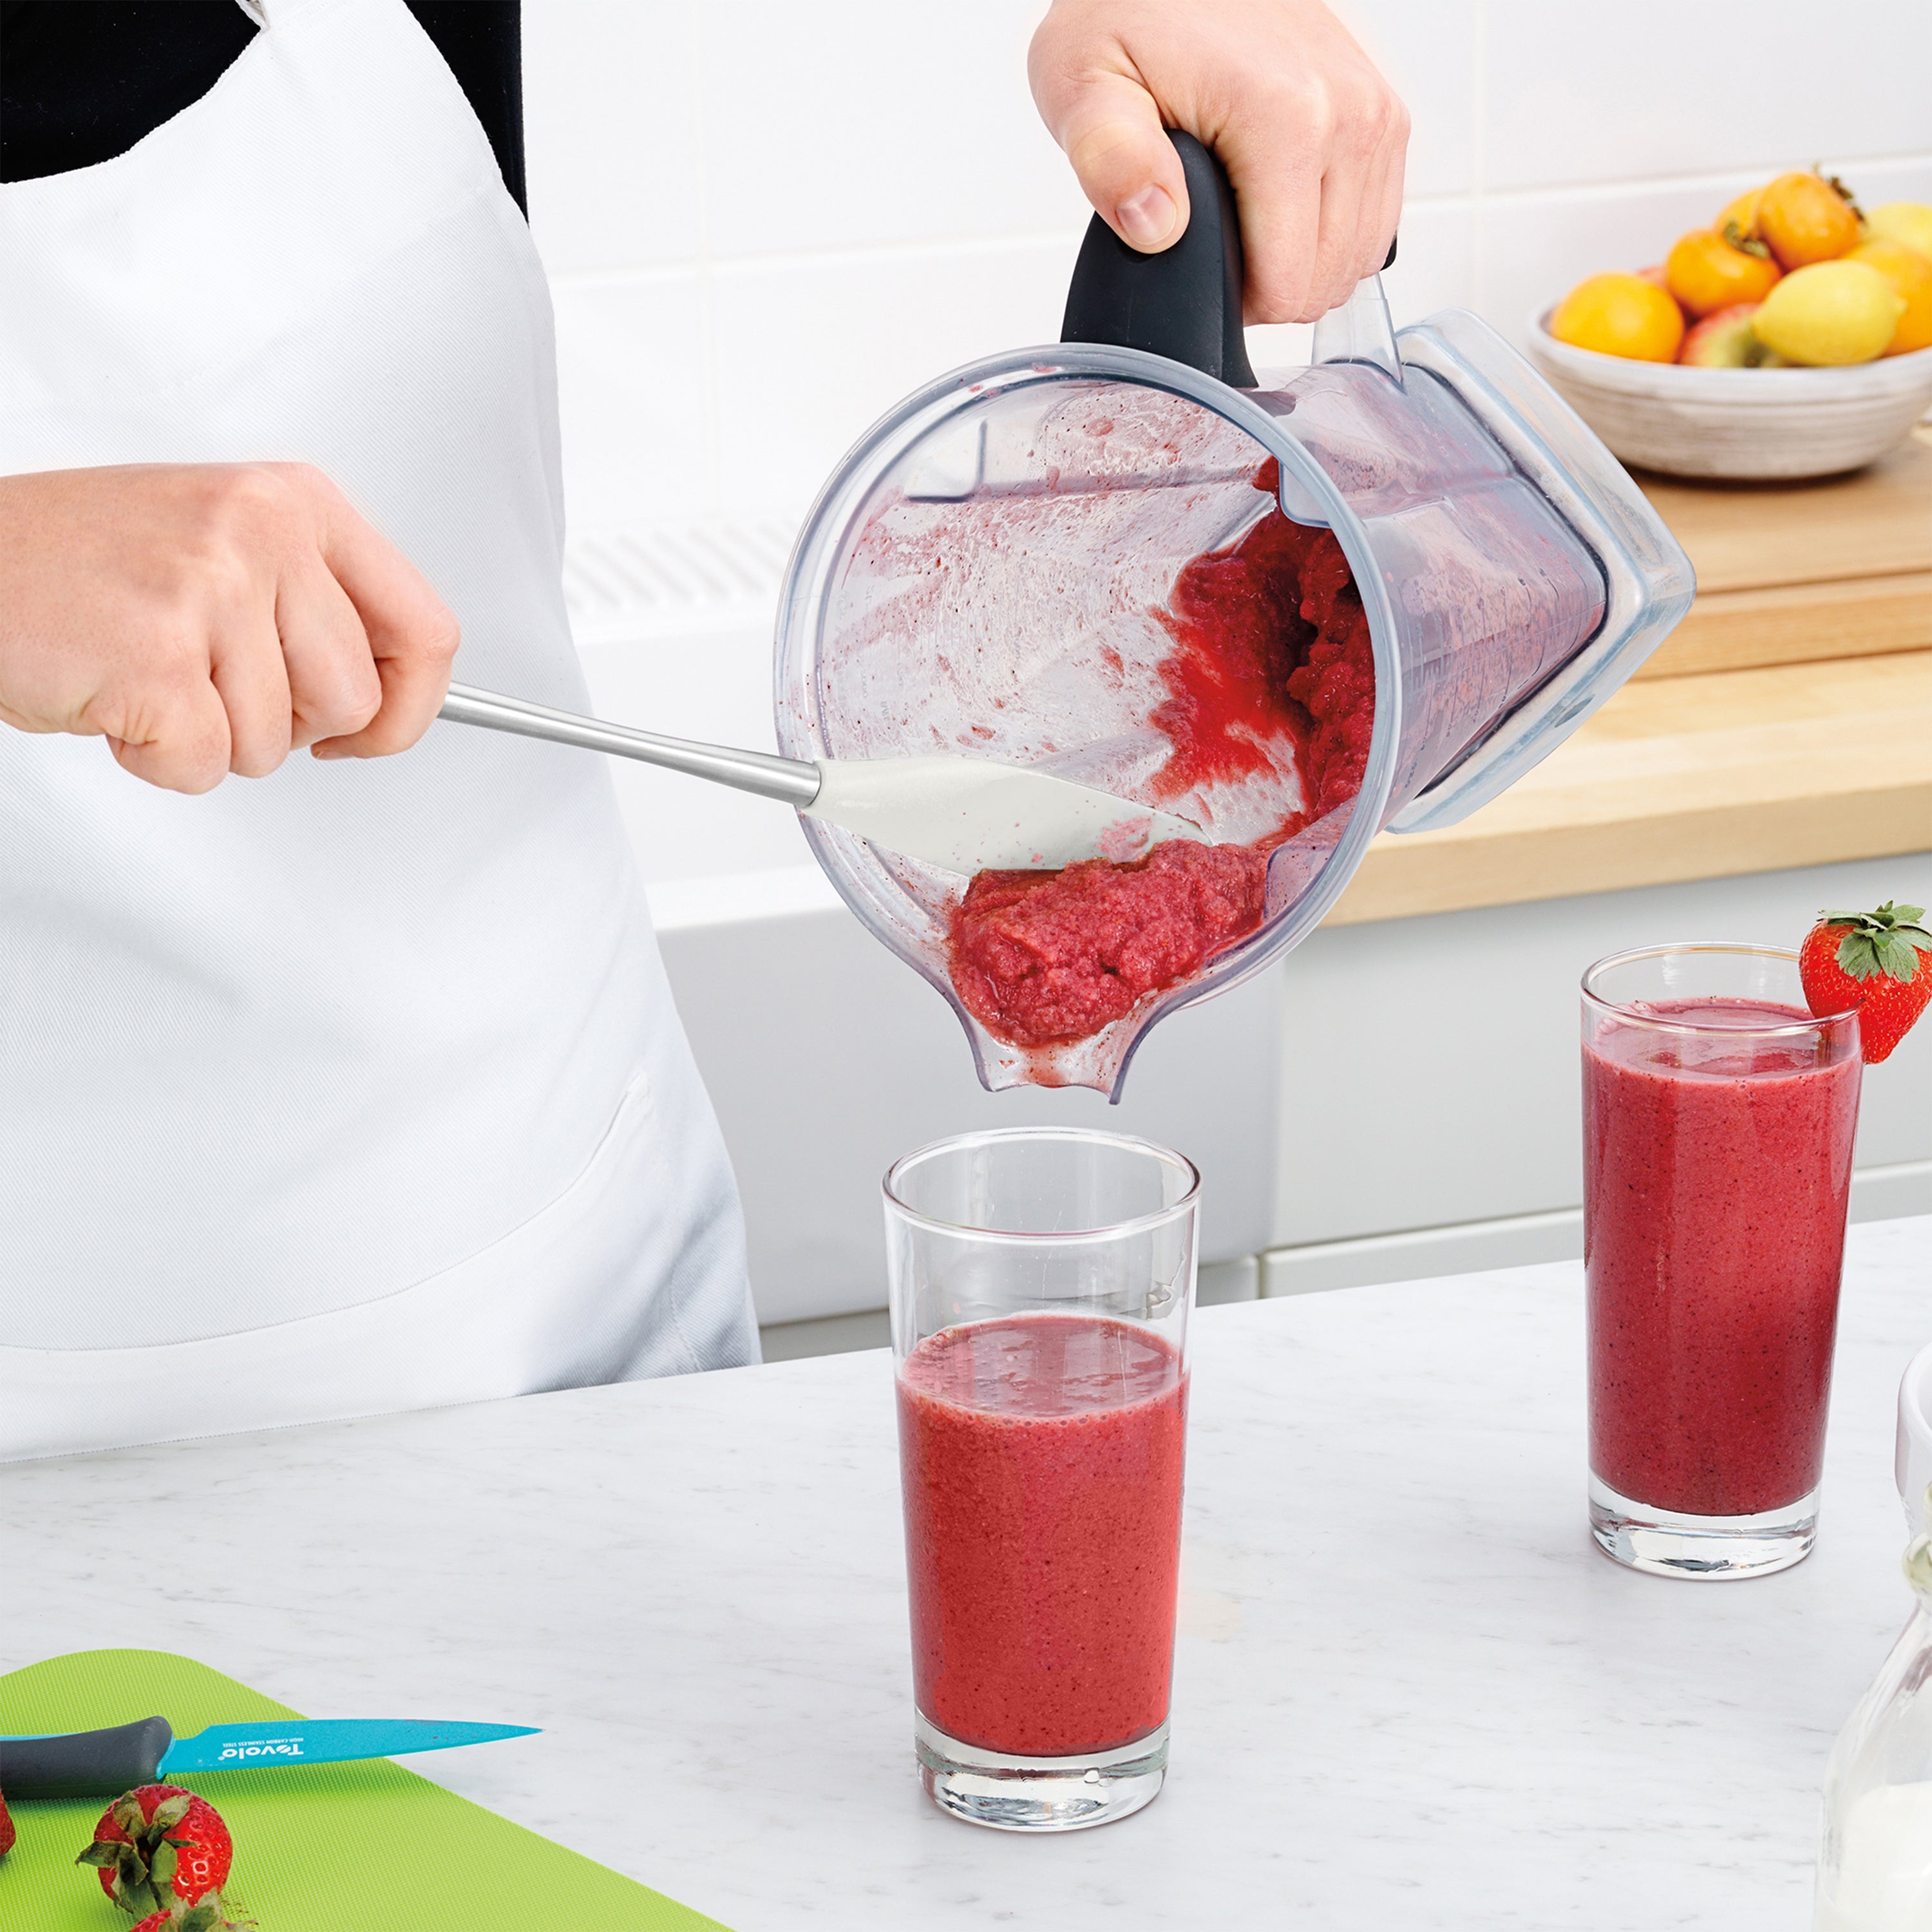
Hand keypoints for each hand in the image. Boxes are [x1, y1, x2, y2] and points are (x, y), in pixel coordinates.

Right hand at [0, 463, 458, 792]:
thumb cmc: (82, 565)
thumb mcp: (225, 547)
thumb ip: (314, 606)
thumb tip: (392, 695)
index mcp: (296, 503)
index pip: (426, 633)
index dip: (407, 708)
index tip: (366, 730)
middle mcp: (263, 532)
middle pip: (354, 700)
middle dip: (289, 726)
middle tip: (213, 688)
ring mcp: (211, 589)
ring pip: (279, 743)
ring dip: (213, 740)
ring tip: (149, 677)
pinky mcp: (157, 656)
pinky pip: (205, 765)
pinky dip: (157, 760)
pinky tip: (114, 699)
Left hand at [1029, 0, 1408, 323]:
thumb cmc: (1127, 14)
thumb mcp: (1083, 81)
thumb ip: (1109, 158)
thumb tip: (1154, 227)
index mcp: (1286, 118)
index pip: (1286, 287)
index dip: (1233, 301)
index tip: (1194, 261)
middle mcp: (1351, 114)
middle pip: (1325, 281)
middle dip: (1267, 287)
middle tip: (1211, 238)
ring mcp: (1378, 113)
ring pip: (1356, 259)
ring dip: (1300, 262)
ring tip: (1242, 219)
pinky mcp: (1386, 115)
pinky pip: (1374, 222)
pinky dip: (1328, 233)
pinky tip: (1279, 207)